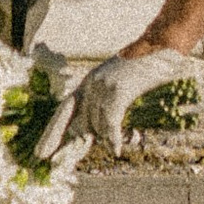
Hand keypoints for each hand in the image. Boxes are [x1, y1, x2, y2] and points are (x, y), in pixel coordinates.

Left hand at [34, 49, 200, 164]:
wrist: (160, 46)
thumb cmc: (142, 66)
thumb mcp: (117, 81)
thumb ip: (103, 100)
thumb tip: (93, 130)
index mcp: (89, 81)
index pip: (64, 109)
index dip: (53, 131)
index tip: (43, 151)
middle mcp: (92, 83)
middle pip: (73, 118)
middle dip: (62, 137)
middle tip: (51, 157)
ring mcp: (104, 86)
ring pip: (96, 123)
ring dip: (103, 137)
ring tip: (113, 145)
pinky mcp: (119, 91)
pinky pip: (111, 122)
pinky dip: (112, 138)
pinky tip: (116, 150)